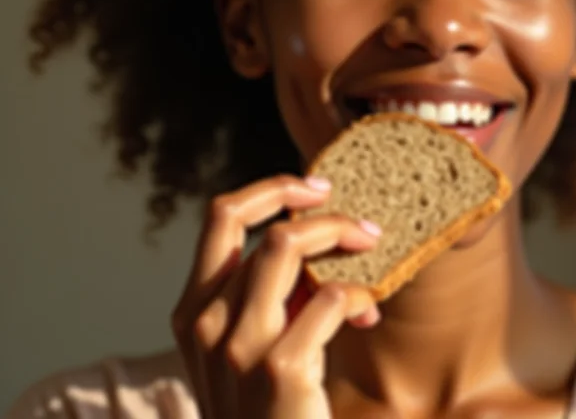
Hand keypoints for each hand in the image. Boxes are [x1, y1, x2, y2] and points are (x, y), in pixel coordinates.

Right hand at [171, 175, 381, 417]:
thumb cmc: (270, 410)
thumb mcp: (251, 345)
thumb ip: (272, 292)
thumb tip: (318, 232)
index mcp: (194, 310)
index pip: (220, 215)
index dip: (270, 189)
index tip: (315, 187)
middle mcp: (206, 323)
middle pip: (264, 227)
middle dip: (323, 214)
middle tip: (364, 225)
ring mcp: (238, 348)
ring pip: (288, 246)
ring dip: (341, 238)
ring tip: (372, 252)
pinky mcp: (279, 370)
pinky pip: (327, 296)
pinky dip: (356, 292)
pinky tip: (366, 311)